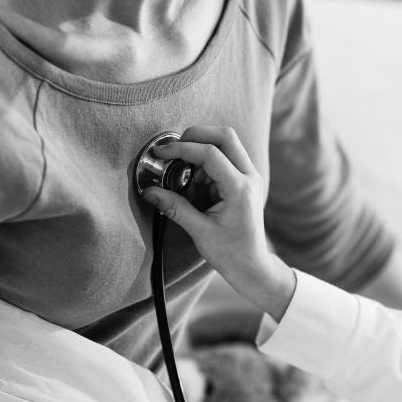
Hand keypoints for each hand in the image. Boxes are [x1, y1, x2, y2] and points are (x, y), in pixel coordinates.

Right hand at [142, 126, 295, 319]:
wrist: (252, 266)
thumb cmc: (231, 253)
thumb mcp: (200, 231)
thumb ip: (175, 207)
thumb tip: (149, 191)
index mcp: (240, 189)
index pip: (210, 153)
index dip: (182, 149)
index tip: (161, 153)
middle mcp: (250, 177)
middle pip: (225, 135)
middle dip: (196, 135)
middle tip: (173, 150)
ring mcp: (250, 177)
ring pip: (226, 144)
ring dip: (200, 152)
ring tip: (185, 179)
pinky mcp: (244, 181)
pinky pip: (225, 159)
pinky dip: (205, 164)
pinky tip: (195, 185)